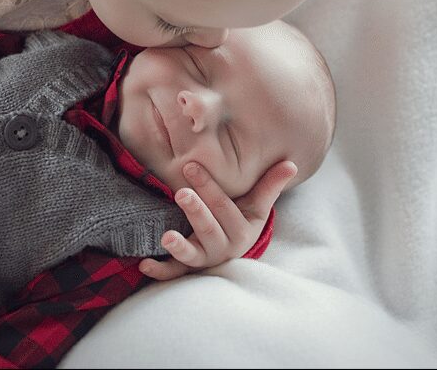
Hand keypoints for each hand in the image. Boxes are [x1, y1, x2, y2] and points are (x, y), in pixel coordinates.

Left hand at [139, 160, 297, 280]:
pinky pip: (173, 273)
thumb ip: (270, 185)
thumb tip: (291, 163)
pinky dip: (160, 270)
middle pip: (209, 228)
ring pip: (193, 255)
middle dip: (196, 211)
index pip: (225, 207)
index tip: (190, 166)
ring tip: (166, 237)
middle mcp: (223, 247)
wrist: (232, 251)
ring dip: (179, 247)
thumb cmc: (242, 220)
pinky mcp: (187, 270)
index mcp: (241, 230)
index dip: (209, 187)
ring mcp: (205, 260)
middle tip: (181, 192)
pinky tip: (145, 264)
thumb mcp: (257, 205)